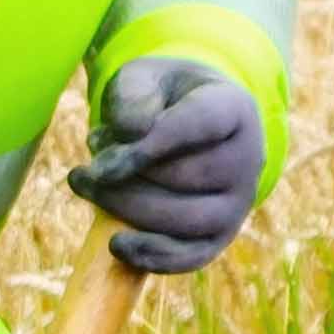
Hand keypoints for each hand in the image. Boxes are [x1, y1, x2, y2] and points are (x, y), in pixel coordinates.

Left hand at [75, 57, 261, 275]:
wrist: (190, 122)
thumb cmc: (161, 97)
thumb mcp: (143, 77)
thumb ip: (133, 93)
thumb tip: (131, 133)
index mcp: (234, 108)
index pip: (196, 126)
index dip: (146, 143)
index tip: (96, 152)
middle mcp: (248, 159)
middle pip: (186, 177)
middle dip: (125, 176)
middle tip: (84, 165)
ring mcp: (239, 203)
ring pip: (186, 220)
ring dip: (127, 209)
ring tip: (87, 187)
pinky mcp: (221, 236)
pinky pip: (193, 257)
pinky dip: (154, 257)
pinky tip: (116, 244)